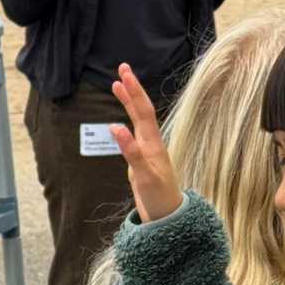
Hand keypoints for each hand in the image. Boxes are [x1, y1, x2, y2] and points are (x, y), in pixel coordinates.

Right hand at [110, 64, 182, 222]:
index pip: (143, 111)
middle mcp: (151, 143)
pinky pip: (133, 136)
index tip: (124, 73)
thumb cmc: (158, 197)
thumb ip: (131, 152)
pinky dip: (125, 124)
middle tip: (121, 68)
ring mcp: (147, 152)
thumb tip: (116, 127)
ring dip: (128, 103)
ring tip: (117, 86)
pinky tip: (117, 125)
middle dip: (132, 89)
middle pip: (141, 111)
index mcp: (153, 143)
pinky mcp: (141, 162)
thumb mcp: (144, 176)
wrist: (167, 216)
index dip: (134, 92)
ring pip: (137, 121)